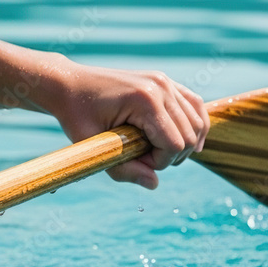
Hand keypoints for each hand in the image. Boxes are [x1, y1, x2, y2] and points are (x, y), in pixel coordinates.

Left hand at [49, 62, 208, 188]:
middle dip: (170, 156)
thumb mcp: (95, 148)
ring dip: (183, 144)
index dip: (158, 163)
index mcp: (145, 100)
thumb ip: (124, 170)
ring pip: (197, 123)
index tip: (134, 161)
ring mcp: (165, 82)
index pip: (174, 145)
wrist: (70, 85)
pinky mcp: (166, 82)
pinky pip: (195, 106)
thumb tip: (154, 184)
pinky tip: (187, 142)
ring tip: (157, 151)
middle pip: (189, 136)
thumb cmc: (76, 116)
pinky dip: (195, 126)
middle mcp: (161, 87)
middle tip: (142, 157)